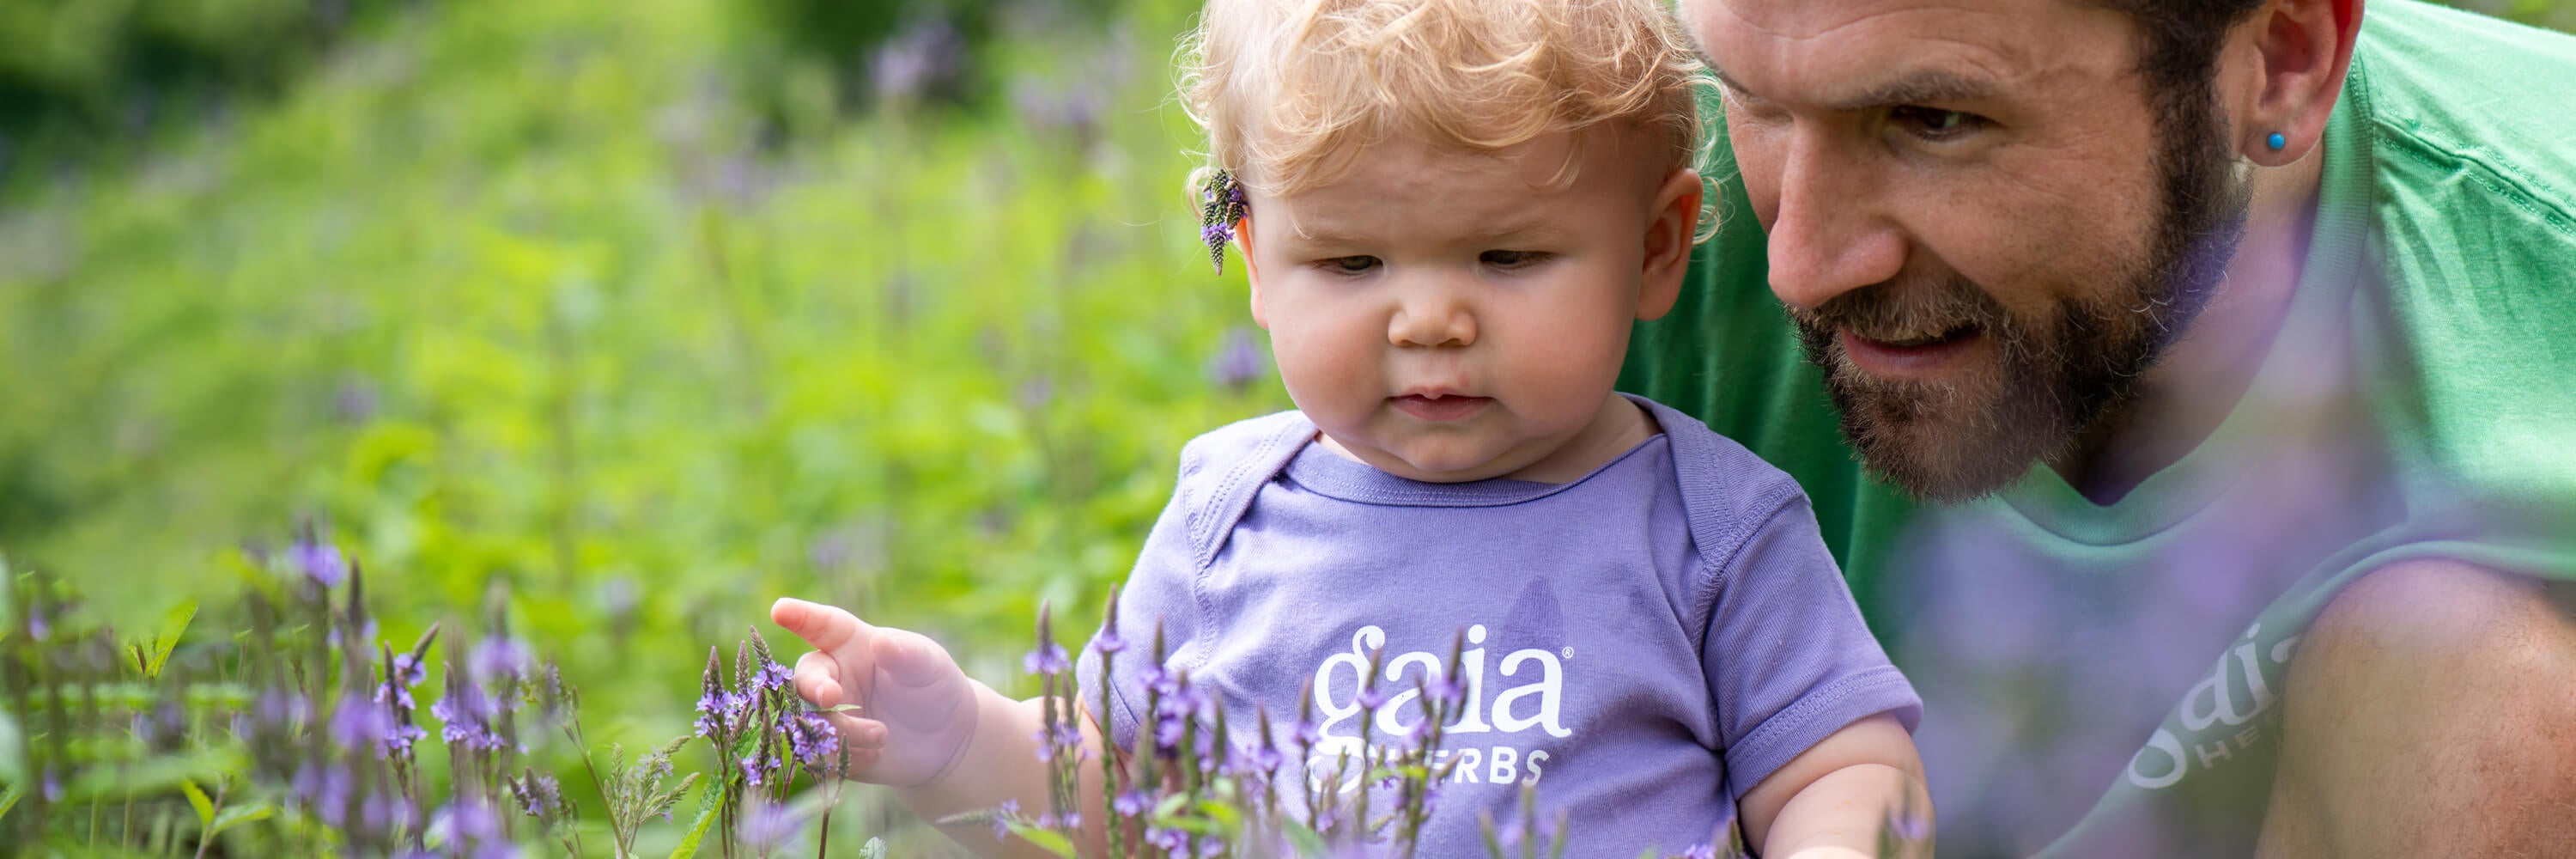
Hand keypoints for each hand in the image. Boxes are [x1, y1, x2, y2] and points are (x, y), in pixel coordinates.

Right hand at [770, 597, 981, 788]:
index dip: (800, 616)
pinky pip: (823, 756)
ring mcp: (830, 714)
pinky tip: (877, 755)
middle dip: (813, 687)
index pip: (822, 626)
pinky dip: (849, 757)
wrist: (947, 740)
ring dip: (843, 731)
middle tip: (832, 697)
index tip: (780, 610)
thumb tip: (881, 641)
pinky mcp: (832, 749)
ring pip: (811, 723)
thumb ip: (906, 653)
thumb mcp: (928, 666)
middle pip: (803, 678)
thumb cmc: (934, 686)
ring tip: (883, 736)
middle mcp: (834, 676)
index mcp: (853, 644)